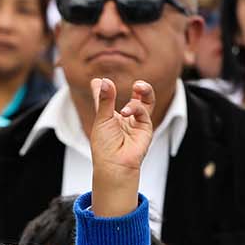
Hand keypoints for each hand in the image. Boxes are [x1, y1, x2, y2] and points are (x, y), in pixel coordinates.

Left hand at [88, 77, 153, 217]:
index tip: (98, 81)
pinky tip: (126, 112)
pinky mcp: (145, 128)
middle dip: (139, 87)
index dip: (103, 89)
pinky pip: (143, 111)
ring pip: (146, 102)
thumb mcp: (101, 119)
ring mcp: (136, 123)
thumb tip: (103, 80)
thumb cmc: (104, 146)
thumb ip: (104, 99)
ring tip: (139, 85)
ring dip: (144, 90)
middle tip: (134, 82)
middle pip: (136, 98)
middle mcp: (125, 119)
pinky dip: (135, 107)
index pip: (107, 99)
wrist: (114, 164)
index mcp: (110, 117)